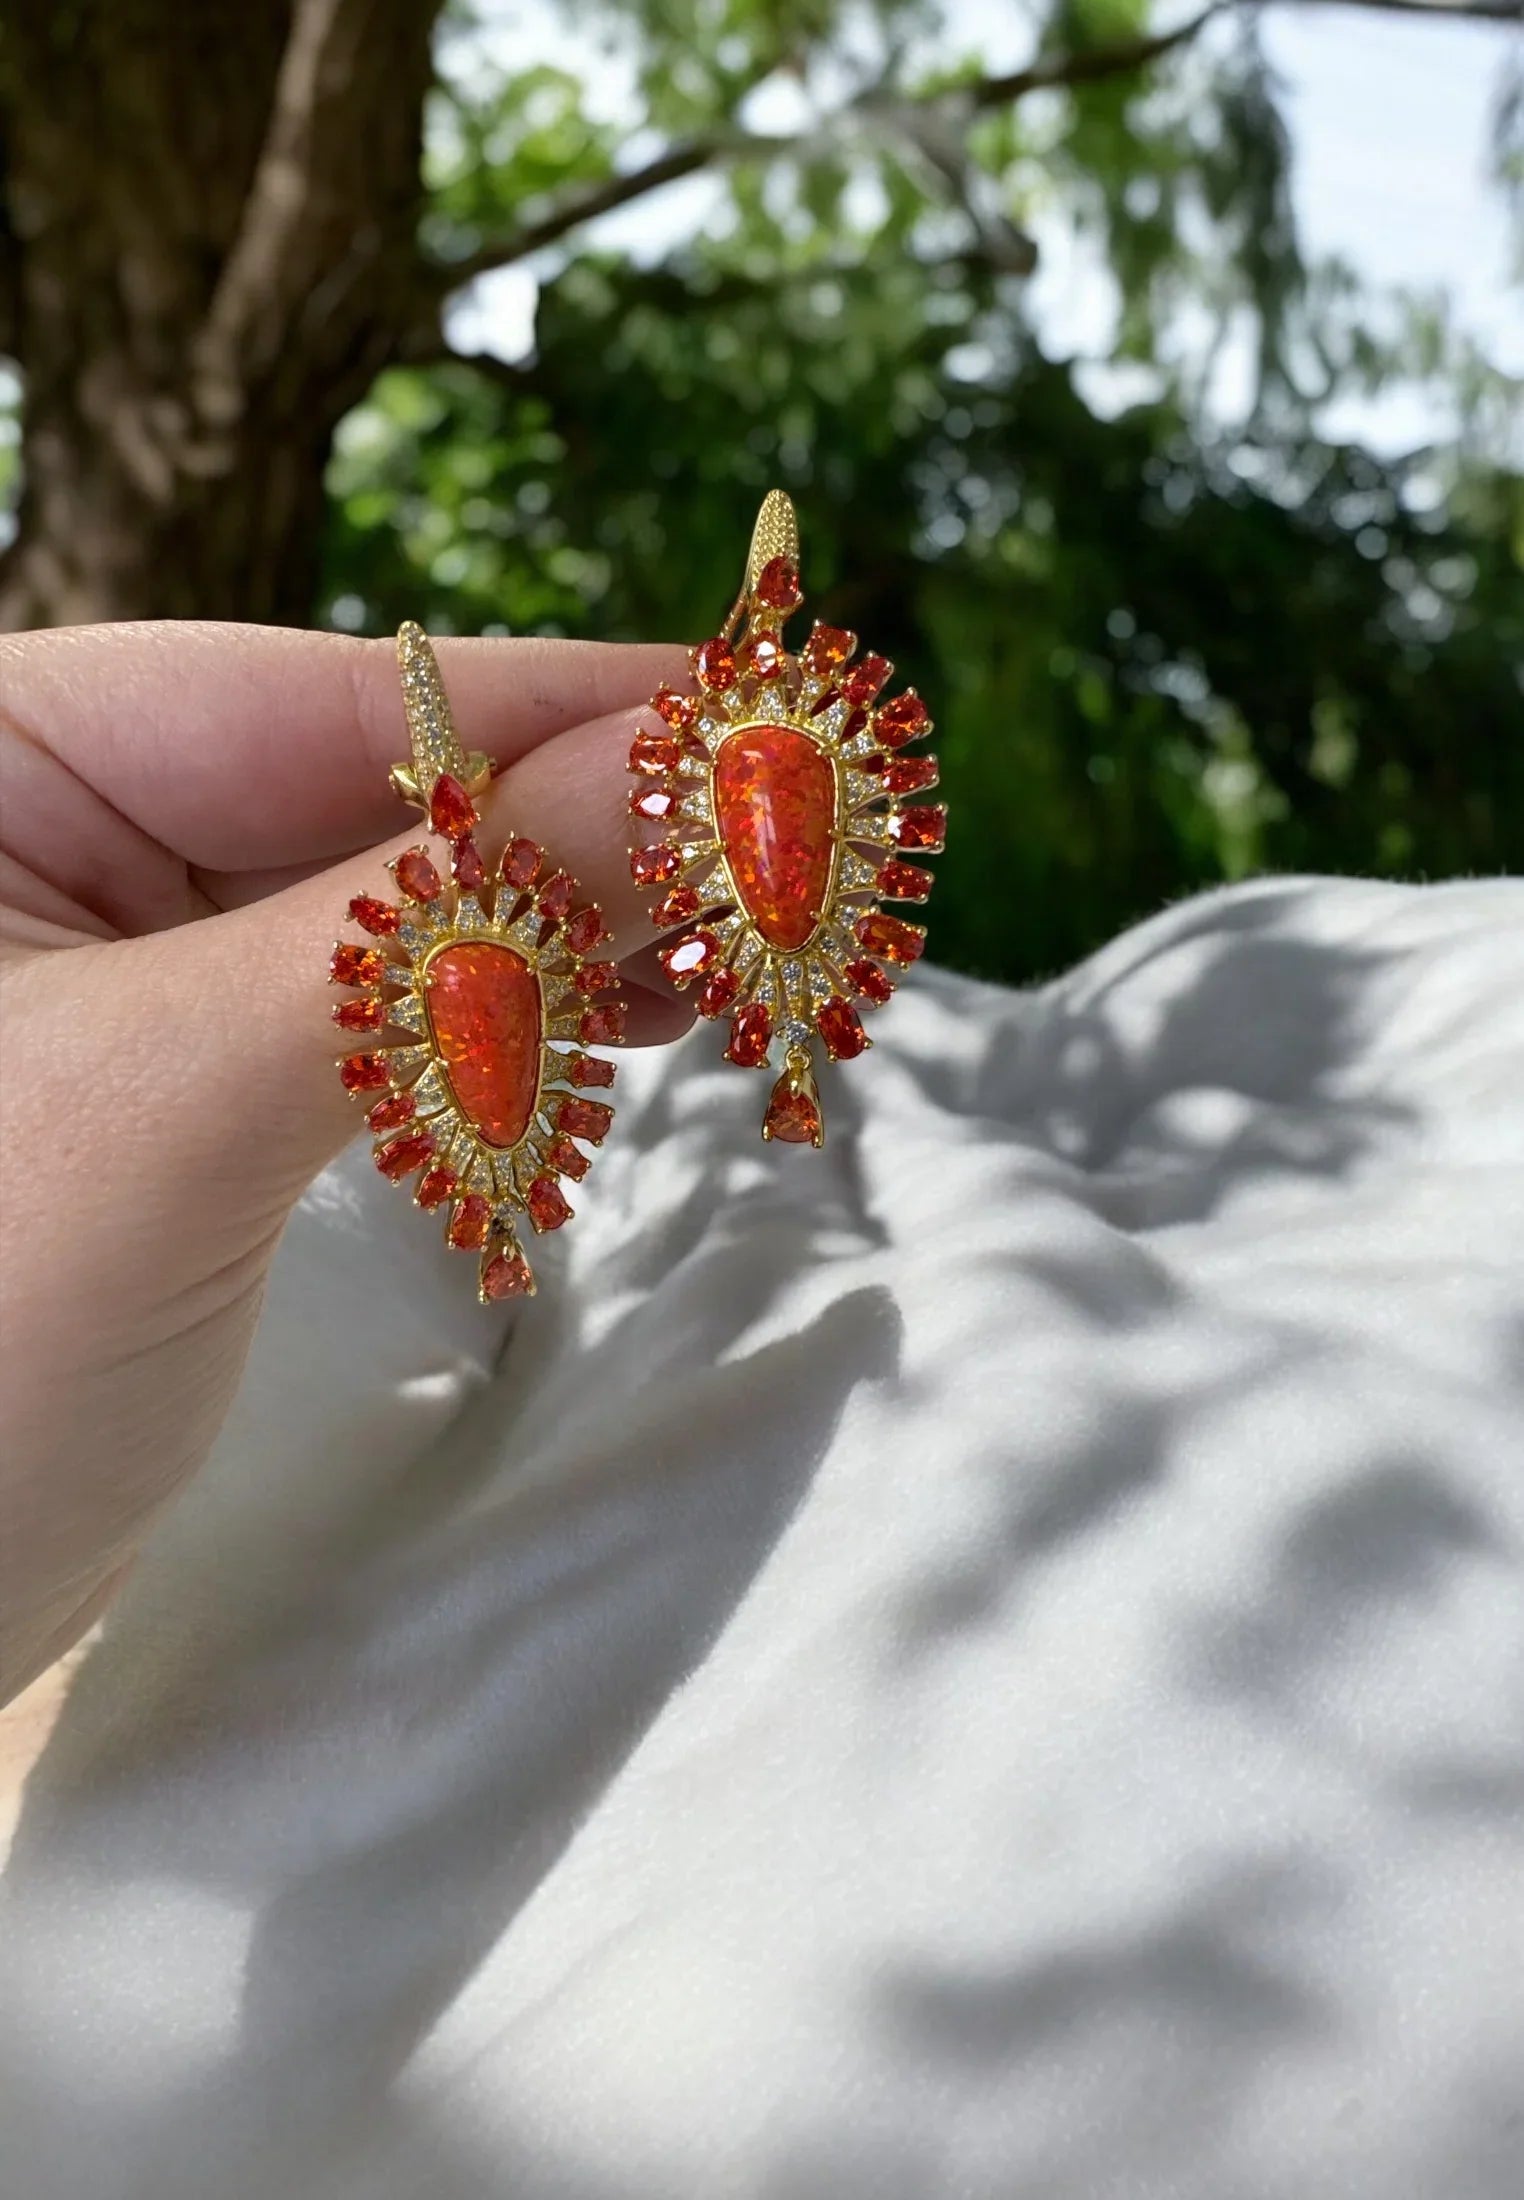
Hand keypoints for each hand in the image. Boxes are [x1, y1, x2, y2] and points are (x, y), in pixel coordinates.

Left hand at [0, 622, 690, 1699]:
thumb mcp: (183, 1097)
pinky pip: (373, 1018)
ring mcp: (116, 968)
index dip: (575, 713)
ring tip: (736, 958)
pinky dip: (504, 1027)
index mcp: (6, 755)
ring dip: (571, 937)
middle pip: (384, 795)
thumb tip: (700, 778)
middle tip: (803, 865)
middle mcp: (55, 833)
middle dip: (593, 839)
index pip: (336, 698)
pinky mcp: (174, 1091)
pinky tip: (623, 1019)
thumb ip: (440, 927)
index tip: (782, 723)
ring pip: (398, 912)